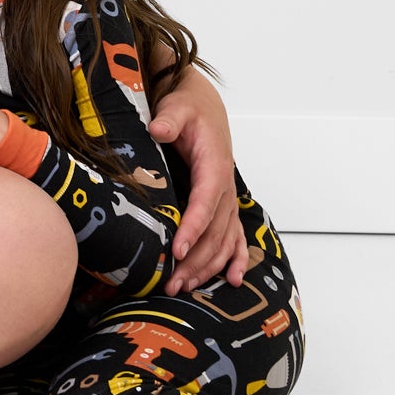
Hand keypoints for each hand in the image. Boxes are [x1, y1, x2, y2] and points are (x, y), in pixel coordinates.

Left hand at [149, 68, 247, 291]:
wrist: (203, 106)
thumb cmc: (188, 108)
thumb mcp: (177, 107)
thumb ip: (170, 119)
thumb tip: (158, 128)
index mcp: (214, 167)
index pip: (204, 203)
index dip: (193, 228)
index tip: (178, 250)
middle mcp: (224, 188)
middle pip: (214, 232)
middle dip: (195, 260)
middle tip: (172, 283)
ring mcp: (226, 199)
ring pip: (223, 240)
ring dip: (208, 266)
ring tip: (185, 287)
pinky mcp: (223, 205)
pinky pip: (235, 237)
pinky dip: (235, 259)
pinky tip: (233, 280)